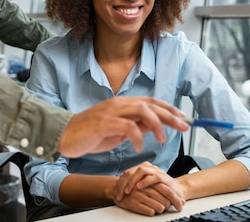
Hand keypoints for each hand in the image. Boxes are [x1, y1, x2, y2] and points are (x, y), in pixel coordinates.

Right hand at [56, 97, 187, 157]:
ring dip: (157, 124)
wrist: (65, 135)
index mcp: (122, 104)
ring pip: (142, 111)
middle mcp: (118, 104)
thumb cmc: (90, 134)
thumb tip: (153, 126)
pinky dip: (137, 136)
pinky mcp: (104, 123)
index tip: (182, 117)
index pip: (150, 102)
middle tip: (184, 126)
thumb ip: (134, 126)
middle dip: (170, 115)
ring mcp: (111, 112)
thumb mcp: (117, 131)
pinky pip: (127, 127)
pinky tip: (139, 146)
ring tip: (163, 138)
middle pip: (150, 105)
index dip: (168, 109)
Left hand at [114, 162, 185, 214]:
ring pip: (141, 171)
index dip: (120, 183)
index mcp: (142, 168)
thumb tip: (120, 186)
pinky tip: (139, 187)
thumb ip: (134, 183)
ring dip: (132, 181)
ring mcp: (156, 171)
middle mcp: (148, 167)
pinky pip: (154, 177)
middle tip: (119, 194)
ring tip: (127, 191)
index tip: (116, 194)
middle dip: (123, 183)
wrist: (176, 190)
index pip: (127, 173)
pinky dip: (146, 181)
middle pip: (132, 171)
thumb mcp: (144, 186)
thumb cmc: (159, 189)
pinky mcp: (164, 177)